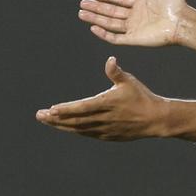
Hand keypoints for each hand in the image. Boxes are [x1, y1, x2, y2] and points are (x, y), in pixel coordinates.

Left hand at [35, 57, 167, 140]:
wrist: (156, 119)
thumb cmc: (142, 97)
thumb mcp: (129, 82)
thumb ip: (115, 72)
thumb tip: (109, 59)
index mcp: (107, 103)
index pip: (82, 107)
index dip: (66, 109)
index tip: (51, 109)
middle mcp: (104, 118)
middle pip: (75, 120)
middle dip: (56, 118)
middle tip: (39, 115)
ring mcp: (105, 129)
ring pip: (79, 129)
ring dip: (61, 125)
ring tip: (47, 121)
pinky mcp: (108, 136)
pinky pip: (87, 134)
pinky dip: (75, 130)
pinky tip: (65, 127)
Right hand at [78, 0, 188, 46]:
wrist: (181, 21)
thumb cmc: (176, 4)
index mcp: (142, 3)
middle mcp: (136, 16)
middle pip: (111, 11)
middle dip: (97, 7)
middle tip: (82, 4)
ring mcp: (134, 28)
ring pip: (110, 23)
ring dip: (96, 18)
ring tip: (82, 13)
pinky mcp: (134, 39)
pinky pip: (115, 38)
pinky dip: (104, 34)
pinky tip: (93, 27)